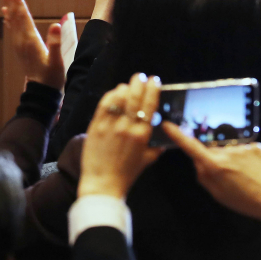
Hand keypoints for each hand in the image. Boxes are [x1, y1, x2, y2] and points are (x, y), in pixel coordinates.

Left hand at [0, 0, 67, 90]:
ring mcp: (18, 42)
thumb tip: (56, 25)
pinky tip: (5, 9)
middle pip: (15, 13)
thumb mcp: (57, 62)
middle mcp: (21, 39)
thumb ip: (55, 44)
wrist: (41, 92)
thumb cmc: (52, 77)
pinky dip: (9, 16)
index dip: (18, 1)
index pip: (23, 16)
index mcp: (30, 40)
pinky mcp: (19, 46)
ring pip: (12, 18)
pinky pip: (12, 27)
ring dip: (8, 2)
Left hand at [78, 75, 162, 199]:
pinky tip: (115, 91)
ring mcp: (110, 125)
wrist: (103, 183)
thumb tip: (165, 135)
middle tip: (142, 77)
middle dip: (139, 83)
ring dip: (125, 88)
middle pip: (134, 97)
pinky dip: (111, 95)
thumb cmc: (127, 173)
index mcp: (142, 135)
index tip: (155, 81)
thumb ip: (157, 146)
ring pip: (119, 98)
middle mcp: (127, 127)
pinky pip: (104, 104)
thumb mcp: (148, 160)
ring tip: (129, 84)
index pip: (149, 106)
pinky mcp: (96, 125)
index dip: (152, 90)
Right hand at [161, 122, 260, 220]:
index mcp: (215, 165)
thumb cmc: (243, 201)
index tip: (167, 125)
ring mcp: (242, 147)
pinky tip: (253, 169)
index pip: (191, 146)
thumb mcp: (217, 194)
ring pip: (228, 149)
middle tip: (227, 175)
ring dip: (232, 158)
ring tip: (244, 174)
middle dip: (214, 158)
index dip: (178, 135)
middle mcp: (226, 152)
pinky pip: (243, 148)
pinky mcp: (255, 145)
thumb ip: (203, 175)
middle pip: (212, 149)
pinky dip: (245, 157)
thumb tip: (196, 161)